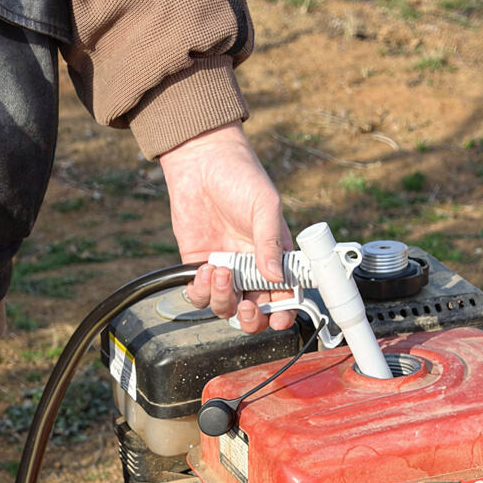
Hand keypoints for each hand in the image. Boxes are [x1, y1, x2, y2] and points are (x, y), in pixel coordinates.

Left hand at [158, 122, 294, 333]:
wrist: (201, 164)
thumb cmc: (241, 177)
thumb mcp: (264, 206)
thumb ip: (270, 242)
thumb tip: (276, 276)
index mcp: (275, 256)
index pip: (284, 294)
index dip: (283, 311)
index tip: (279, 317)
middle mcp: (251, 268)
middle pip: (255, 312)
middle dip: (252, 318)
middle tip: (248, 305)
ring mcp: (225, 270)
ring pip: (226, 308)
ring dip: (224, 298)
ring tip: (221, 271)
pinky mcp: (198, 267)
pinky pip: (200, 296)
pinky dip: (201, 291)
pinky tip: (204, 269)